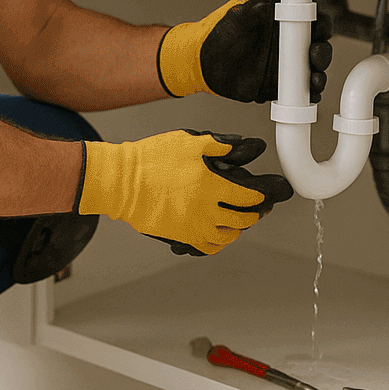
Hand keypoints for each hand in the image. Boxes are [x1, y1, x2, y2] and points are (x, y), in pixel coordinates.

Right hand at [77, 130, 292, 255]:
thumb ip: (220, 144)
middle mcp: (206, 211)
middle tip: (256, 209)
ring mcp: (193, 227)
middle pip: (243, 220)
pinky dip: (219, 243)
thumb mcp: (189, 142)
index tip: (266, 194)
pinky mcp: (180, 237)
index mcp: (212, 186)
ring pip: (228, 236)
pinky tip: (219, 234)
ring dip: (238, 229)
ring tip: (239, 222)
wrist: (122, 182)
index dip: (262, 196)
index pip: (249, 197)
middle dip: (254, 214)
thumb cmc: (151, 159)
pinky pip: (208, 247)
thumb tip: (245, 144)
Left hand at [157, 0, 333, 103]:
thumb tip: (264, 3)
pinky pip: (304, 89)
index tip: (319, 26)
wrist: (204, 64)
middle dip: (322, 49)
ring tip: (313, 78)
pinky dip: (310, 92)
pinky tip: (309, 93)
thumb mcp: (234, 17)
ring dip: (319, 72)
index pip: (311, 16)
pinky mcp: (285, 83)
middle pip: (319, 42)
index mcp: (282, 18)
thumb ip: (251, 10)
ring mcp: (290, 62)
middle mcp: (290, 39)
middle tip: (314, 54)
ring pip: (315, 66)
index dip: (320, 20)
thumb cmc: (218, 35)